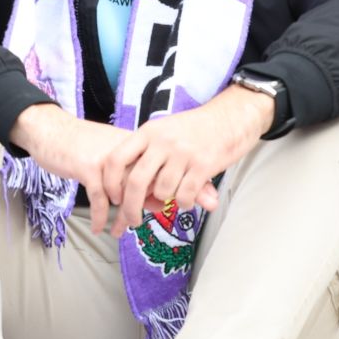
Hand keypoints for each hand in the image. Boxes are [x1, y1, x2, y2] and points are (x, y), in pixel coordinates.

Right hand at [10, 104, 148, 233]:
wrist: (50, 128)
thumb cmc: (80, 142)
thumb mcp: (111, 153)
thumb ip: (130, 170)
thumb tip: (152, 199)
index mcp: (134, 146)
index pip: (154, 175)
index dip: (154, 196)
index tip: (150, 210)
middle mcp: (126, 151)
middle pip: (140, 188)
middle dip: (137, 211)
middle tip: (134, 225)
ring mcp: (108, 160)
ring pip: (123, 197)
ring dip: (121, 219)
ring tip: (116, 232)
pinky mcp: (89, 168)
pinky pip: (99, 200)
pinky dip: (99, 217)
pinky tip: (96, 227)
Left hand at [99, 85, 274, 237]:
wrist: (228, 118)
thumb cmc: (193, 128)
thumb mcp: (162, 130)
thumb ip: (144, 151)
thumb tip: (122, 181)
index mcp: (148, 132)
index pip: (116, 159)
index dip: (110, 182)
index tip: (113, 197)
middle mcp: (162, 142)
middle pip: (136, 182)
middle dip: (131, 207)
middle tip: (133, 220)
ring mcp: (183, 153)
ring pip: (162, 192)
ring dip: (165, 202)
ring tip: (172, 198)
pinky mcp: (203, 166)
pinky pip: (185, 196)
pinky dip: (184, 204)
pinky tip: (187, 200)